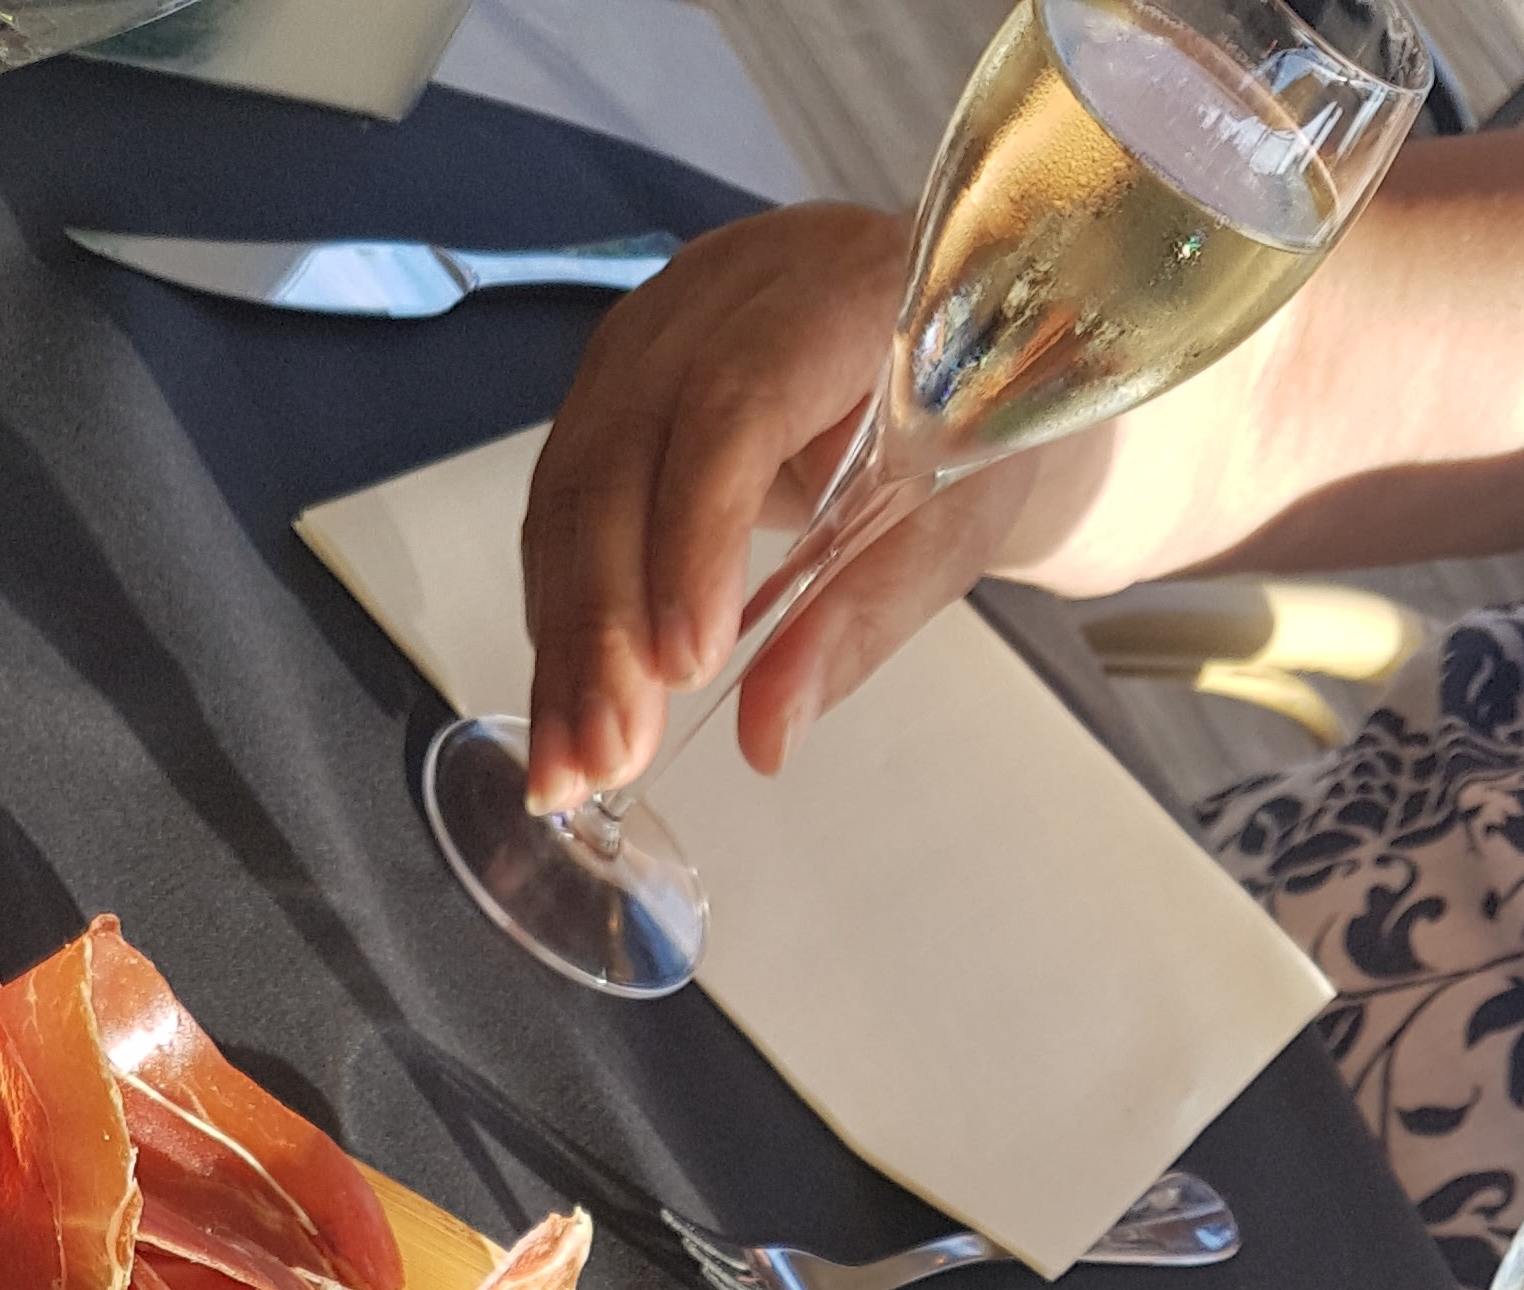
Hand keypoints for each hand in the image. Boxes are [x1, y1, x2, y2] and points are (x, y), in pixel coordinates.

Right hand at [520, 203, 1078, 809]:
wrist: (949, 343)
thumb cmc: (964, 429)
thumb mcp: (947, 527)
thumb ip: (861, 619)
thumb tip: (766, 737)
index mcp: (838, 293)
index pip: (735, 404)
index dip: (696, 535)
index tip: (686, 664)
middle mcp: (721, 292)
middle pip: (627, 452)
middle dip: (606, 622)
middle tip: (608, 755)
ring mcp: (651, 329)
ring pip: (574, 484)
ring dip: (563, 637)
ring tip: (570, 762)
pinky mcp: (610, 381)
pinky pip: (561, 501)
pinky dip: (558, 611)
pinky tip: (565, 700)